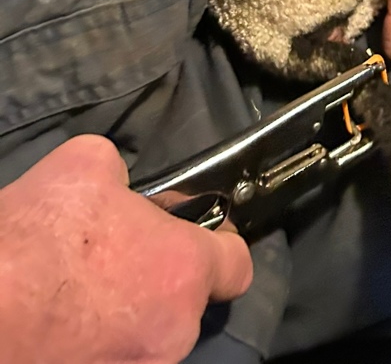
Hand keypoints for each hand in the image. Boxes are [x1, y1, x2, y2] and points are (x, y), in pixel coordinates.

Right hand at [0, 135, 252, 363]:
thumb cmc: (36, 238)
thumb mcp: (85, 165)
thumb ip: (123, 175)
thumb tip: (121, 188)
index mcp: (184, 272)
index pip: (236, 264)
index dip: (217, 241)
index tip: (189, 228)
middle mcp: (173, 334)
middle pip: (184, 301)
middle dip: (156, 276)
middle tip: (113, 255)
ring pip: (146, 335)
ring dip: (124, 314)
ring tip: (77, 294)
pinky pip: (113, 358)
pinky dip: (94, 343)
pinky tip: (60, 323)